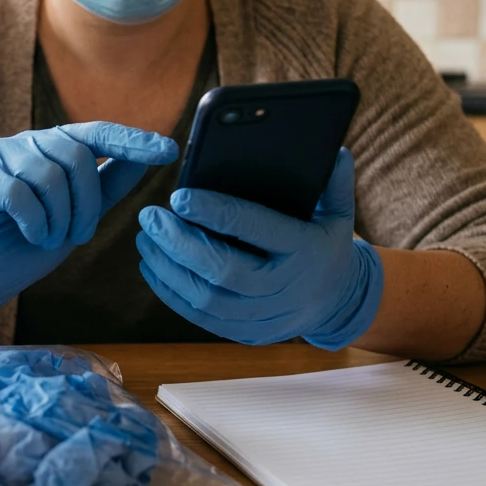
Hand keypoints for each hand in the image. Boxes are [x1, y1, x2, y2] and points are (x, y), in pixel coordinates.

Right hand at [0, 122, 177, 339]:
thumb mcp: (77, 217)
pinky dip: (35, 223)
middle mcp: (25, 145)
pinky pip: (20, 194)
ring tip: (49, 239)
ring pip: (49, 176)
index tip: (168, 151)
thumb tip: (144, 157)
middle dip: (87, 205)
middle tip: (77, 236)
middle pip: (76, 157)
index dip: (133, 140)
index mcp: (51, 149)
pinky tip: (31, 236)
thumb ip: (107, 186)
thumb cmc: (24, 245)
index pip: (97, 134)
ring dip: (60, 219)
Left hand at [135, 148, 383, 348]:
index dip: (215, 212)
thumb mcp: (339, 214)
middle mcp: (284, 287)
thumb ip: (333, 183)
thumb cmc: (328, 247)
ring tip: (146, 239)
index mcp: (305, 250)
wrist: (337, 302)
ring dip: (169, 269)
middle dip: (180, 243)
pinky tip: (154, 268)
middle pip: (223, 270)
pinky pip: (202, 318)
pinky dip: (172, 294)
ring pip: (207, 298)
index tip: (179, 196)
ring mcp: (266, 316)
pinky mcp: (247, 333)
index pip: (256, 227)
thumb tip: (333, 151)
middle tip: (150, 217)